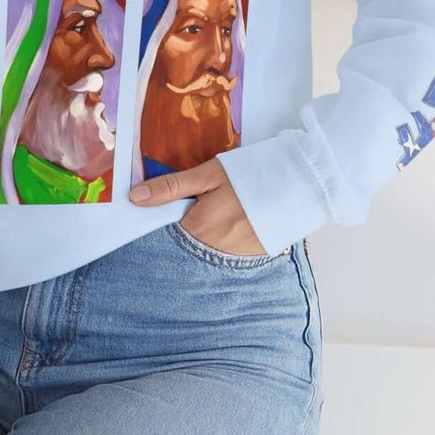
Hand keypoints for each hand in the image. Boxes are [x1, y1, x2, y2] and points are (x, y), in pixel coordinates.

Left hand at [129, 156, 267, 255]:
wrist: (299, 185)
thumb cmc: (251, 175)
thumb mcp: (208, 175)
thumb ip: (171, 188)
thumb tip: (134, 198)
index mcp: (198, 230)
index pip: (163, 238)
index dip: (156, 227)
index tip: (153, 216)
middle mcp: (213, 252)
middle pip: (183, 248)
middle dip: (178, 236)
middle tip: (190, 214)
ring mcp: (234, 259)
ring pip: (204, 254)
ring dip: (200, 241)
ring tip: (212, 219)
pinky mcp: (252, 260)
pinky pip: (225, 258)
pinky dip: (220, 246)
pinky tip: (228, 228)